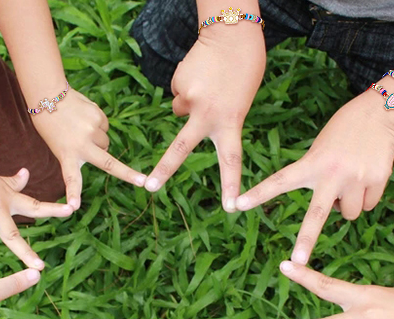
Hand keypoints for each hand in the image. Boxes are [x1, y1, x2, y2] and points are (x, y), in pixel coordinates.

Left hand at [32, 89, 146, 208]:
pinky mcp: (98, 117)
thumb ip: (81, 152)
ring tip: (80, 129)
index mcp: (67, 155)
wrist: (48, 95)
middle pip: (109, 163)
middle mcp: (81, 145)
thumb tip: (106, 148)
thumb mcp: (60, 145)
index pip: (71, 178)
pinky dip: (98, 125)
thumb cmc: (52, 125)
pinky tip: (84, 119)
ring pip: (106, 143)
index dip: (74, 193)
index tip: (74, 208)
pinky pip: (105, 127)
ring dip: (98, 139)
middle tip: (143, 182)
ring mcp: (91, 131)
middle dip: (129, 174)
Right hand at [144, 23, 265, 210]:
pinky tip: (199, 74)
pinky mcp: (178, 83)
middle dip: (164, 170)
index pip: (232, 160)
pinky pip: (178, 92)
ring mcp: (190, 99)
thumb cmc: (243, 70)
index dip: (231, 185)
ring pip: (180, 110)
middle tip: (150, 187)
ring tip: (208, 83)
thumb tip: (183, 119)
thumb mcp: (239, 102)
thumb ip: (217, 118)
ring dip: (190, 101)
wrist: (232, 34)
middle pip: (181, 148)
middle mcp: (208, 114)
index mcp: (231, 122)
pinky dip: (186, 86)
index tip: (232, 207)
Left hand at [235, 91, 393, 263]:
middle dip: (306, 241)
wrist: (381, 112)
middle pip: (316, 215)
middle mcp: (332, 173)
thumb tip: (332, 210)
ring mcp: (356, 178)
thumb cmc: (344, 131)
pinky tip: (367, 176)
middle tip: (296, 261)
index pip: (279, 181)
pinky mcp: (377, 180)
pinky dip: (367, 198)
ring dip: (349, 205)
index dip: (258, 194)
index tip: (237, 205)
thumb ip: (317, 176)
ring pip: (349, 214)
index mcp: (312, 163)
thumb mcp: (321, 148)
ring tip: (351, 180)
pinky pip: (368, 206)